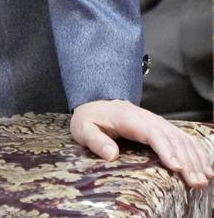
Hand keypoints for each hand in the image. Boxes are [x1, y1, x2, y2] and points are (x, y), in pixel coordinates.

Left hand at [71, 99, 212, 187]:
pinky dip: (197, 152)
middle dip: (185, 160)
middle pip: (171, 137)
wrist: (95, 104)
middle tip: (194, 181)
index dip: (166, 149)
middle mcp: (146, 118)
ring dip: (194, 158)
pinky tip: (205, 168)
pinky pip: (183, 138)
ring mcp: (156, 122)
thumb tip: (111, 154)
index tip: (176, 166)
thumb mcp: (83, 128)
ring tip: (202, 179)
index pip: (151, 132)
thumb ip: (95, 140)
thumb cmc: (90, 119)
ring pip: (180, 138)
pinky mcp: (162, 128)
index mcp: (128, 117)